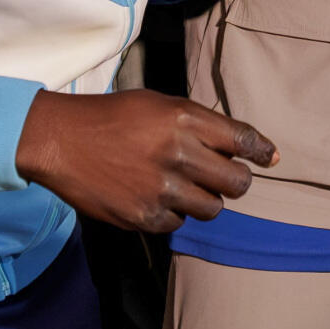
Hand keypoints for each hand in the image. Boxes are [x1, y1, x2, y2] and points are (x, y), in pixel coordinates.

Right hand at [14, 90, 277, 232]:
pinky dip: (173, 213)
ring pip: (213, 209)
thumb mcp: (160, 105)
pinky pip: (179, 224)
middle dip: (234, 181)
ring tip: (181, 185)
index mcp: (184, 119)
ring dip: (204, 199)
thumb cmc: (113, 118)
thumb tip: (255, 148)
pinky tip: (154, 196)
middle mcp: (177, 154)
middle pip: (237, 183)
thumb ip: (204, 124)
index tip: (269, 158)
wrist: (59, 140)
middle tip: (218, 176)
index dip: (262, 151)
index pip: (244, 140)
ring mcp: (160, 188)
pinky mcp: (142, 216)